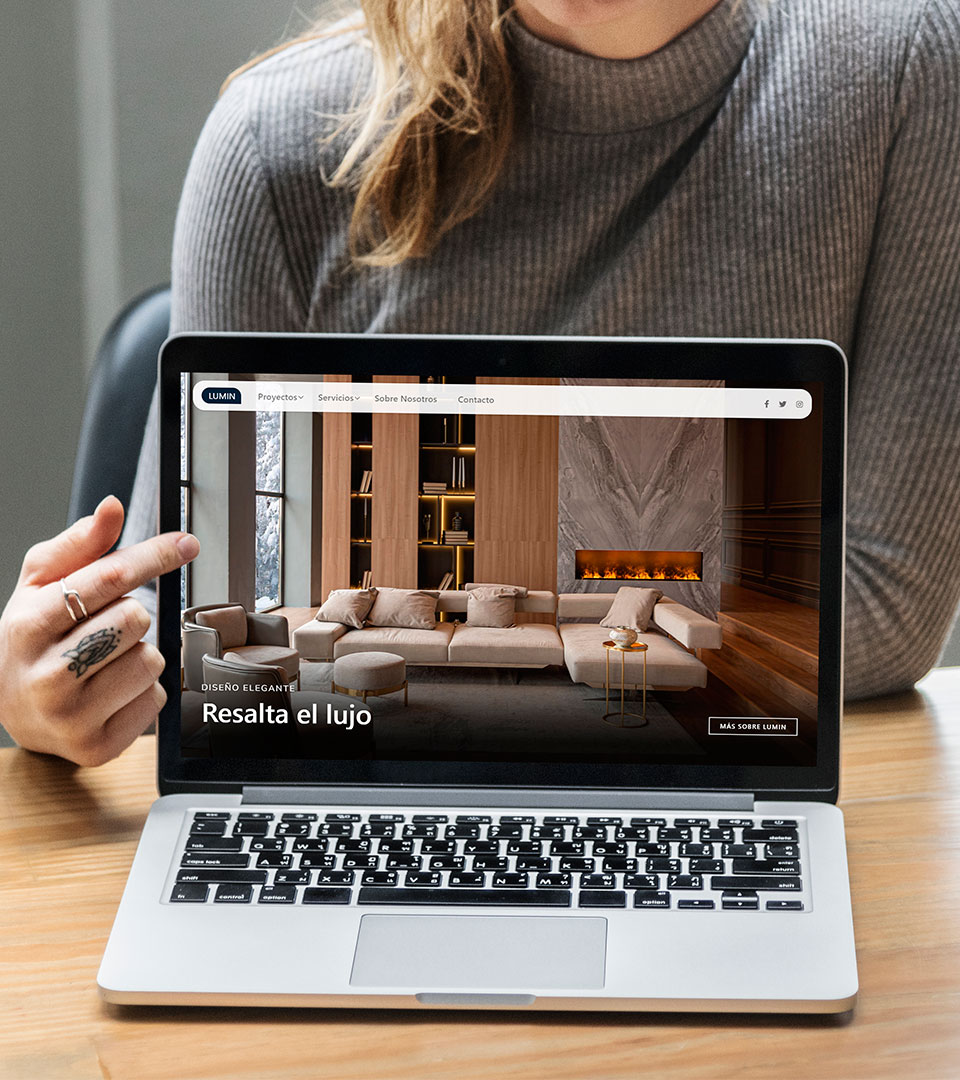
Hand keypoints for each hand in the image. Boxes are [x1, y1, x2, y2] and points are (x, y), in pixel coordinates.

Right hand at [0, 496, 198, 765]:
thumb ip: (80, 545)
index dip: (154, 555)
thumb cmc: (32, 639)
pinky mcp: (97, 747)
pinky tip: (110, 692)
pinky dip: (144, 691)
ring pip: (151, 660)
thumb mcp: (40, 586)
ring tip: (103, 662)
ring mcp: (70, 717)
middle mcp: (45, 675)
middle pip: (135, 619)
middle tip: (102, 628)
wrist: (13, 711)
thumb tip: (112, 507)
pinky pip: (156, 699)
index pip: (108, 579)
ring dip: (139, 654)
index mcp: (27, 626)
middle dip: (130, 615)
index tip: (187, 543)